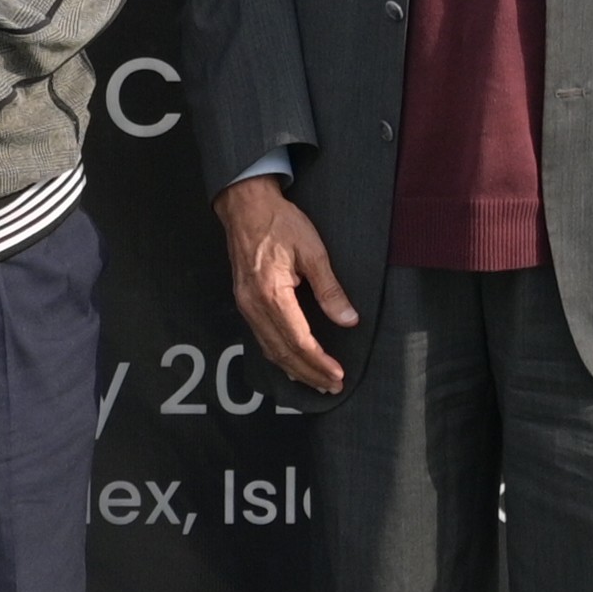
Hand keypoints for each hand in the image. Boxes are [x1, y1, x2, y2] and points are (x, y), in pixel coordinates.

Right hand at [218, 173, 357, 393]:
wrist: (245, 206)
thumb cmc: (280, 223)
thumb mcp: (312, 251)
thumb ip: (330, 289)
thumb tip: (348, 319)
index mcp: (271, 294)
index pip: (298, 339)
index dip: (318, 361)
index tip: (338, 374)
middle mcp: (253, 305)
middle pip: (282, 351)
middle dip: (309, 372)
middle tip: (333, 386)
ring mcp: (245, 305)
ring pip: (270, 348)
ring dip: (294, 368)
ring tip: (317, 381)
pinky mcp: (244, 301)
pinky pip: (261, 337)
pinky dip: (279, 355)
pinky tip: (292, 362)